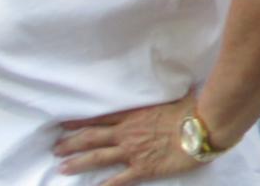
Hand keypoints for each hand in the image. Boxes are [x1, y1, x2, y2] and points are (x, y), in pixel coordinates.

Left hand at [54, 95, 209, 184]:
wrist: (203, 128)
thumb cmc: (193, 110)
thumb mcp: (176, 96)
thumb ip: (166, 95)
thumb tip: (176, 84)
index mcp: (133, 115)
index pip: (99, 118)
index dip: (79, 122)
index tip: (63, 124)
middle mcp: (127, 133)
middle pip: (91, 138)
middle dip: (71, 143)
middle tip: (55, 148)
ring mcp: (133, 152)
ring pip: (98, 158)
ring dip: (78, 163)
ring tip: (62, 167)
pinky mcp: (143, 168)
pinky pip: (118, 179)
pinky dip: (105, 185)